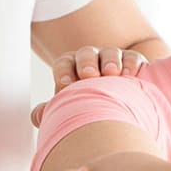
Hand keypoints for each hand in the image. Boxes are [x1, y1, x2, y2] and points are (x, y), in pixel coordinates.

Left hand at [31, 47, 148, 127]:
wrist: (116, 109)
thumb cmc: (87, 109)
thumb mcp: (69, 109)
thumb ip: (53, 111)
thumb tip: (37, 116)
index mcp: (70, 69)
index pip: (64, 64)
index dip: (63, 71)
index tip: (65, 85)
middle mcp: (91, 61)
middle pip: (86, 54)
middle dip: (87, 62)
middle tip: (89, 74)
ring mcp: (113, 60)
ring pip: (110, 54)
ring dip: (111, 61)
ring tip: (112, 73)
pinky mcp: (133, 64)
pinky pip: (133, 58)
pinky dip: (131, 64)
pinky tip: (130, 74)